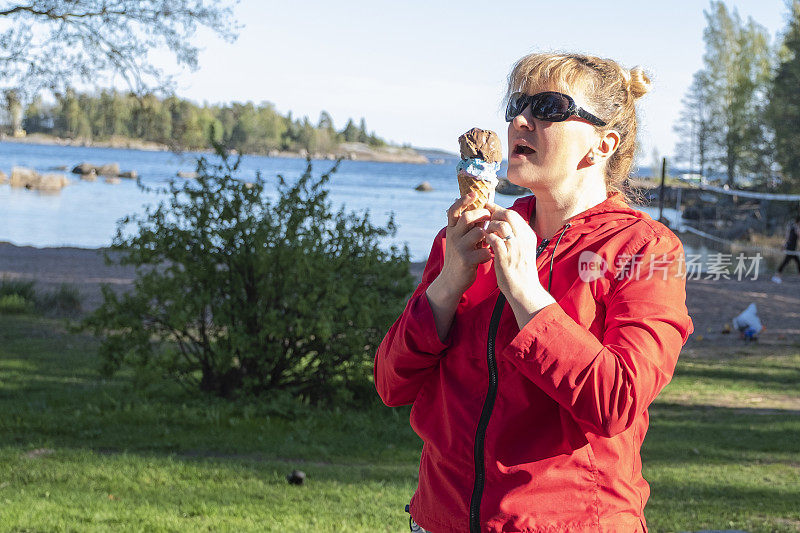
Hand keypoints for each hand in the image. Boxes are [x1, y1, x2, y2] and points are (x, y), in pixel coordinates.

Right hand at [425, 193, 490, 340]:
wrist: (452, 279)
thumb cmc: (462, 255)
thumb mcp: (460, 239)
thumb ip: (468, 227)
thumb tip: (482, 209)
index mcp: (451, 229)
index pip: (453, 210)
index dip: (463, 200)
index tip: (474, 194)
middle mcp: (453, 236)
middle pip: (467, 218)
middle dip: (482, 214)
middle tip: (491, 216)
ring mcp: (459, 248)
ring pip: (478, 232)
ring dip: (489, 233)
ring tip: (493, 237)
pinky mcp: (466, 260)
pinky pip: (484, 250)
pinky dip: (490, 251)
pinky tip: (490, 254)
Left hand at [483, 203, 554, 327]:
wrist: (525, 290)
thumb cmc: (520, 270)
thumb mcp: (523, 249)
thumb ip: (516, 236)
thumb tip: (504, 223)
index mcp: (528, 236)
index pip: (514, 214)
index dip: (499, 209)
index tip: (488, 207)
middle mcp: (523, 239)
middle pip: (509, 215)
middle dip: (494, 213)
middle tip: (484, 218)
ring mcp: (515, 248)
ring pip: (501, 225)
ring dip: (489, 225)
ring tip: (485, 232)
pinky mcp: (505, 258)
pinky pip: (494, 240)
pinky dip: (487, 237)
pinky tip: (484, 241)